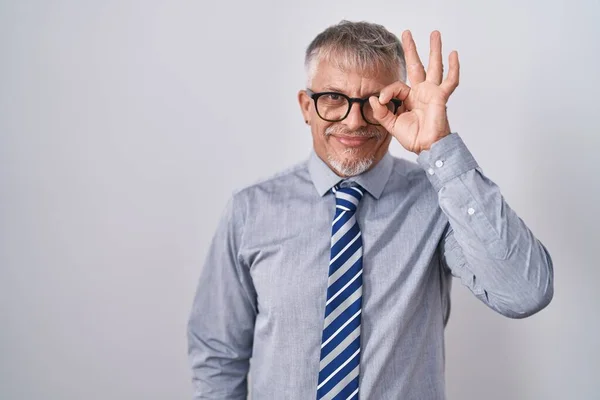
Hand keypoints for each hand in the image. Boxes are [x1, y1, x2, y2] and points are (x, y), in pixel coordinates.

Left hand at [369, 30, 459, 154]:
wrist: (427, 147)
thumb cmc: (414, 137)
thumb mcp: (391, 124)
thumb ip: (381, 112)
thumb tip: (374, 98)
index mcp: (409, 98)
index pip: (396, 86)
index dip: (388, 92)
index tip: (383, 101)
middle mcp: (421, 92)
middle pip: (416, 66)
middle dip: (411, 49)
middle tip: (406, 33)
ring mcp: (432, 92)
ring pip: (434, 66)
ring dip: (434, 49)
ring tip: (435, 33)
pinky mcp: (440, 97)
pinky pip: (450, 81)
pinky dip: (453, 68)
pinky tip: (453, 54)